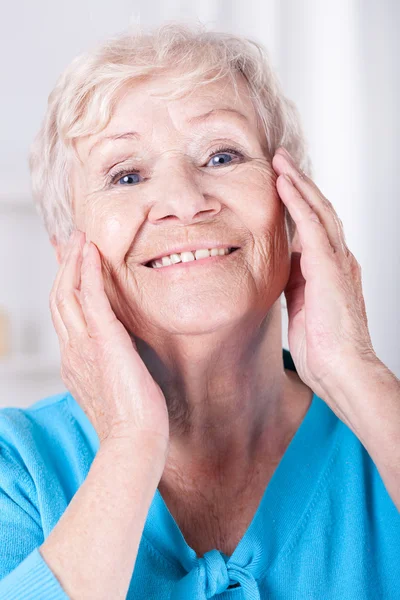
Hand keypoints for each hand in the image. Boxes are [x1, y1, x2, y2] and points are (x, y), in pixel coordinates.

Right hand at [49, 230, 169, 449]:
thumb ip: (108, 367)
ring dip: (74, 262)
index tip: (71, 265)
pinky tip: (93, 254)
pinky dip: (88, 273)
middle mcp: (72, 350)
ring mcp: (83, 345)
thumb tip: (117, 356)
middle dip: (64, 266)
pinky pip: (90, 298)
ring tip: (81, 239)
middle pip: (59, 298)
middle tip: (72, 242)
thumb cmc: (132, 421)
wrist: (134, 441)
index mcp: (74, 361)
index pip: (63, 315)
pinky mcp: (103, 340)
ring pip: (67, 293)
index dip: (65, 286)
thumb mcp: (113, 388)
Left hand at [272, 147, 377, 414]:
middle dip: (298, 182)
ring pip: (318, 209)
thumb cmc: (321, 347)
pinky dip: (298, 202)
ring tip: (280, 160)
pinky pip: (312, 226)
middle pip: (318, 209)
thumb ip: (294, 281)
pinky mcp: (329, 268)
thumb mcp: (302, 305)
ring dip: (298, 182)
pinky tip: (284, 183)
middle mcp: (337, 258)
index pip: (313, 225)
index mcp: (329, 268)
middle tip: (280, 158)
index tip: (279, 182)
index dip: (297, 201)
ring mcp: (336, 261)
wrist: (339, 369)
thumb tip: (280, 267)